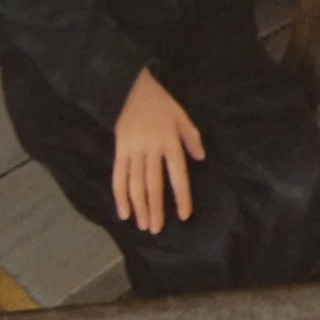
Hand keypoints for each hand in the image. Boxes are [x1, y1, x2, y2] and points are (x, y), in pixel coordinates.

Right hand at [112, 67, 204, 233]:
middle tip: (156, 229)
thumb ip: (191, 137)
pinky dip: (120, 195)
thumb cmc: (161, 104)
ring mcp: (132, 151)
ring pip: (135, 184)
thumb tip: (201, 158)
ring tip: (142, 225)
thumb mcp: (182, 116)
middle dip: (155, 209)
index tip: (184, 215)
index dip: (181, 196)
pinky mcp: (119, 151)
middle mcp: (151, 149)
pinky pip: (118, 176)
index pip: (177, 174)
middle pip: (153, 184)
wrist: (130, 89)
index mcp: (170, 142)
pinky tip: (123, 211)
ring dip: (138, 206)